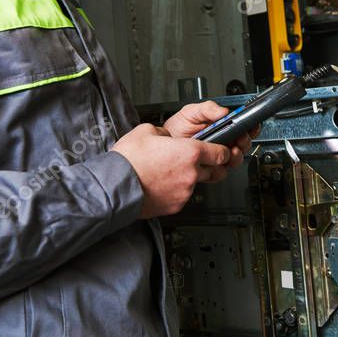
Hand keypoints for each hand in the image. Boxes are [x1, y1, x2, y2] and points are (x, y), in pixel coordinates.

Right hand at [111, 123, 231, 217]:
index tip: (219, 150)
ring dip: (190, 178)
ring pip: (197, 183)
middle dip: (209, 165)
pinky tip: (163, 184)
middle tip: (196, 160)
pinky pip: (183, 196)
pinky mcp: (176, 205)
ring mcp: (185, 191)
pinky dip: (177, 190)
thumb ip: (164, 132)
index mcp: (190, 152)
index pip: (221, 152)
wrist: (115, 187)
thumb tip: (166, 136)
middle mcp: (192, 173)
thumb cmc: (129, 161)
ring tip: (171, 172)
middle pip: (215, 170)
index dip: (222, 150)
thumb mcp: (147, 131)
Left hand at [163, 100, 258, 169]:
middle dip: (243, 142)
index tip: (249, 127)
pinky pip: (221, 172)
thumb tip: (224, 111)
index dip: (249, 127)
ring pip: (235, 159)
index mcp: (221, 126)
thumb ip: (208, 108)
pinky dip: (221, 168)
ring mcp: (217, 156)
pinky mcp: (210, 169)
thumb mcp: (192, 112)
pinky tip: (215, 161)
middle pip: (243, 144)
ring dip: (235, 156)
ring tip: (228, 151)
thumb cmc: (177, 128)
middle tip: (238, 140)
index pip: (242, 126)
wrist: (163, 144)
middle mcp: (222, 142)